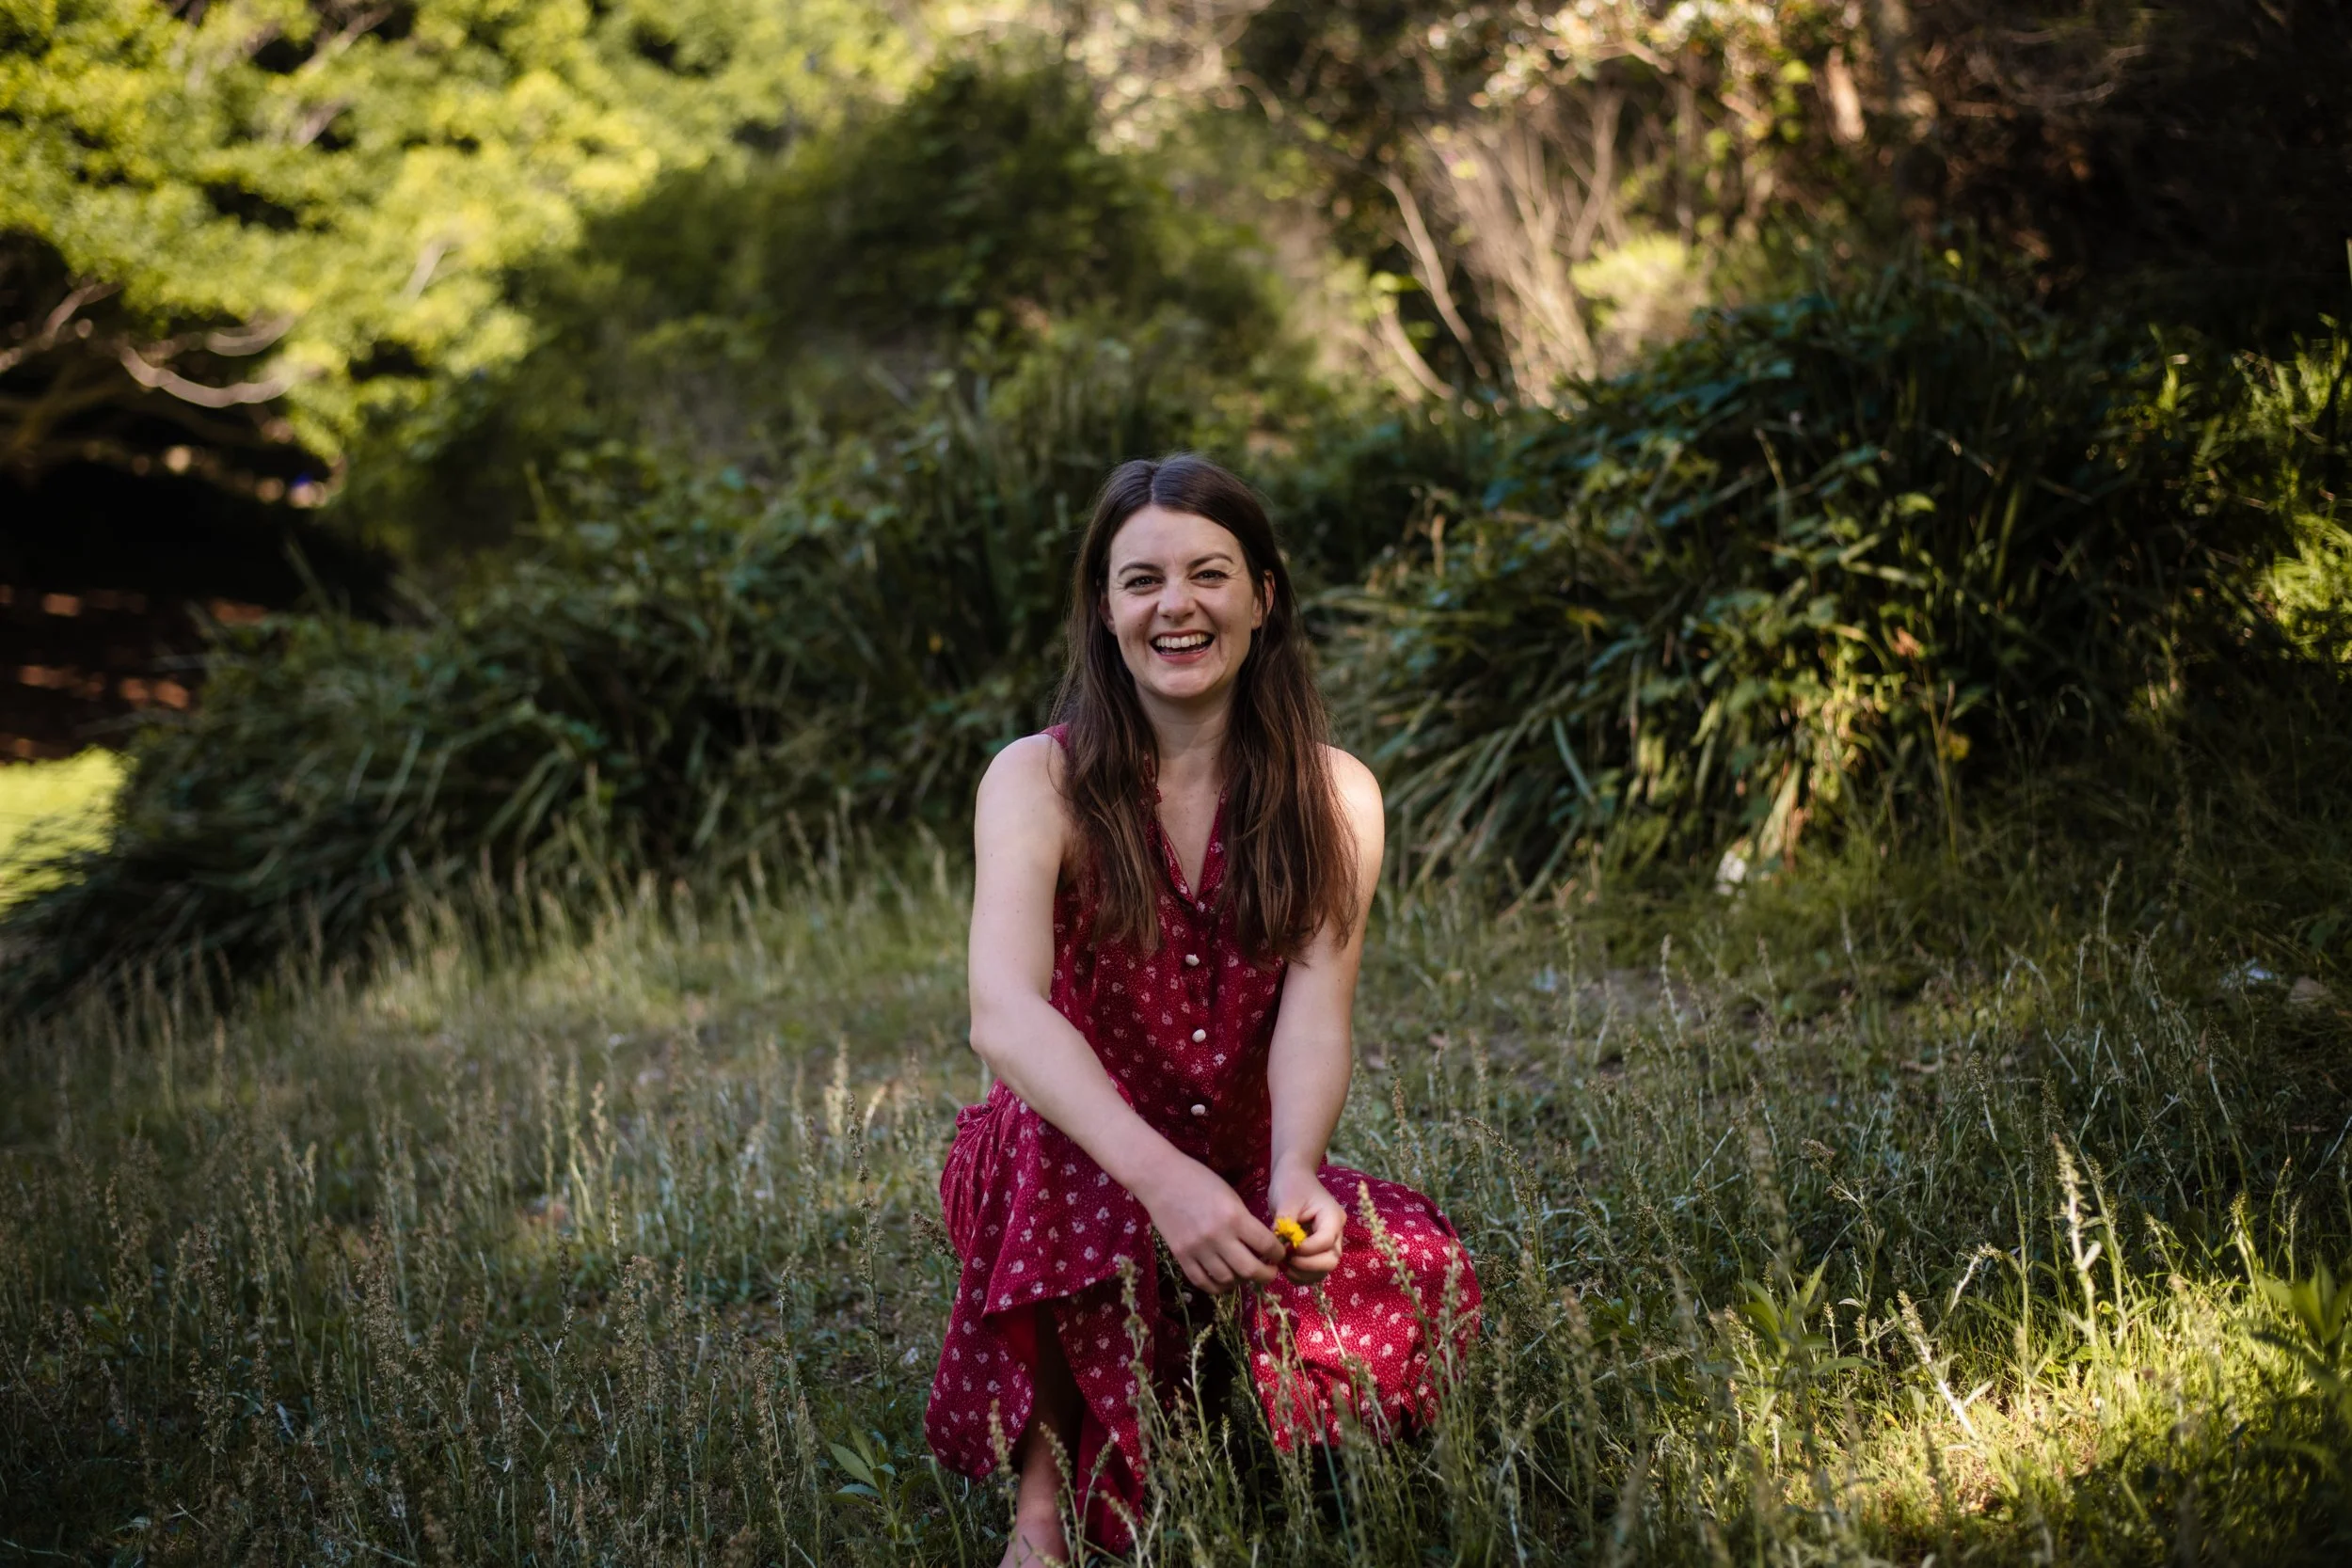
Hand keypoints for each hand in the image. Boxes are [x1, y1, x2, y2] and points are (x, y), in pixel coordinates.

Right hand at [1136, 1153, 1282, 1294]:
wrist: (1160, 1178)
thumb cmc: (1199, 1180)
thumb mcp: (1230, 1196)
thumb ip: (1245, 1222)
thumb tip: (1262, 1247)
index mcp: (1234, 1217)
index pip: (1266, 1245)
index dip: (1278, 1253)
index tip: (1279, 1254)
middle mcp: (1217, 1237)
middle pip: (1250, 1270)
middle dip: (1266, 1275)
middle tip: (1269, 1272)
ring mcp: (1197, 1249)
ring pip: (1227, 1279)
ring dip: (1241, 1280)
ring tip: (1244, 1273)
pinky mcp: (1181, 1257)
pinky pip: (1203, 1282)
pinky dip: (1218, 1286)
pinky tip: (1225, 1279)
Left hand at [1267, 1162, 1344, 1287]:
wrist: (1293, 1178)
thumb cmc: (1291, 1184)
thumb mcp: (1286, 1200)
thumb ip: (1285, 1224)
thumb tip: (1279, 1247)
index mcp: (1332, 1217)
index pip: (1325, 1242)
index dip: (1306, 1250)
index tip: (1286, 1247)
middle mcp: (1336, 1233)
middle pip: (1331, 1261)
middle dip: (1307, 1265)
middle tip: (1285, 1259)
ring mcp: (1329, 1243)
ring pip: (1324, 1270)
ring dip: (1303, 1273)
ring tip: (1283, 1264)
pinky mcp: (1318, 1251)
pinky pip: (1315, 1272)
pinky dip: (1301, 1275)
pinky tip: (1285, 1267)